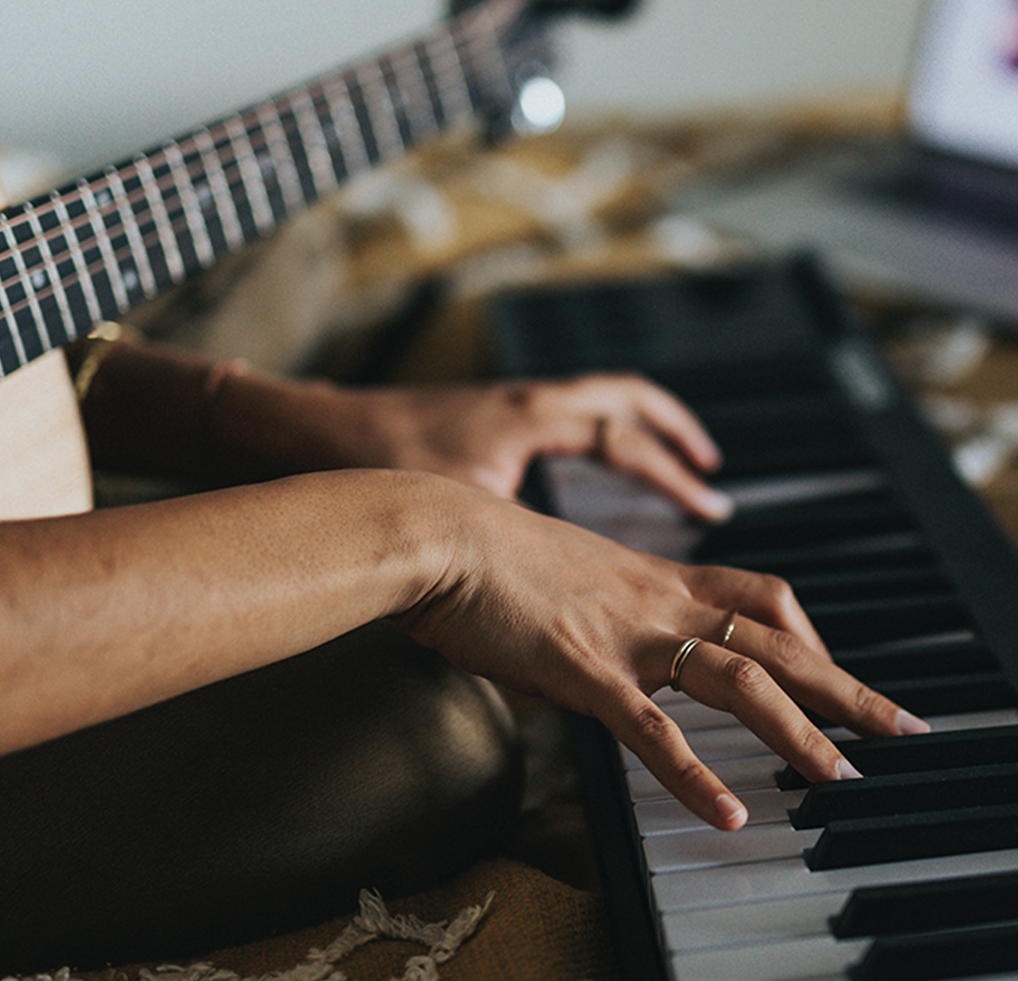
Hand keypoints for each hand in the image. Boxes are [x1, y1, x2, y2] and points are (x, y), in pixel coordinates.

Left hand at [222, 372, 734, 522]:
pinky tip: (584, 469)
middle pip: (624, 397)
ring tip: (665, 456)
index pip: (624, 438)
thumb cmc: (375, 469)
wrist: (309, 436)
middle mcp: (524, 403)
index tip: (707, 503)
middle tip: (705, 465)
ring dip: (634, 424)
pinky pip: (558, 412)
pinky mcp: (478, 417)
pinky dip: (588, 432)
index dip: (671, 473)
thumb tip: (556, 620)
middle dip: (672, 429)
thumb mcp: (461, 521)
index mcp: (530, 420)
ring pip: (590, 397)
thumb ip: (519, 563)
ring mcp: (502, 405)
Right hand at [395, 478, 926, 829]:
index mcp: (656, 577)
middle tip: (903, 728)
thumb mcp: (559, 573)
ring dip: (800, 734)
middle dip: (848, 688)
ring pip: (740, 683)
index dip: (811, 636)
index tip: (838, 672)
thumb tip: (590, 641)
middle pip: (780, 641)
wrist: (436, 530)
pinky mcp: (585, 670)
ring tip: (844, 780)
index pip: (762, 597)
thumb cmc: (479, 552)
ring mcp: (628, 635)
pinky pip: (655, 732)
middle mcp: (659, 602)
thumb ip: (593, 607)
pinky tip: (731, 814)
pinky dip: (698, 776)